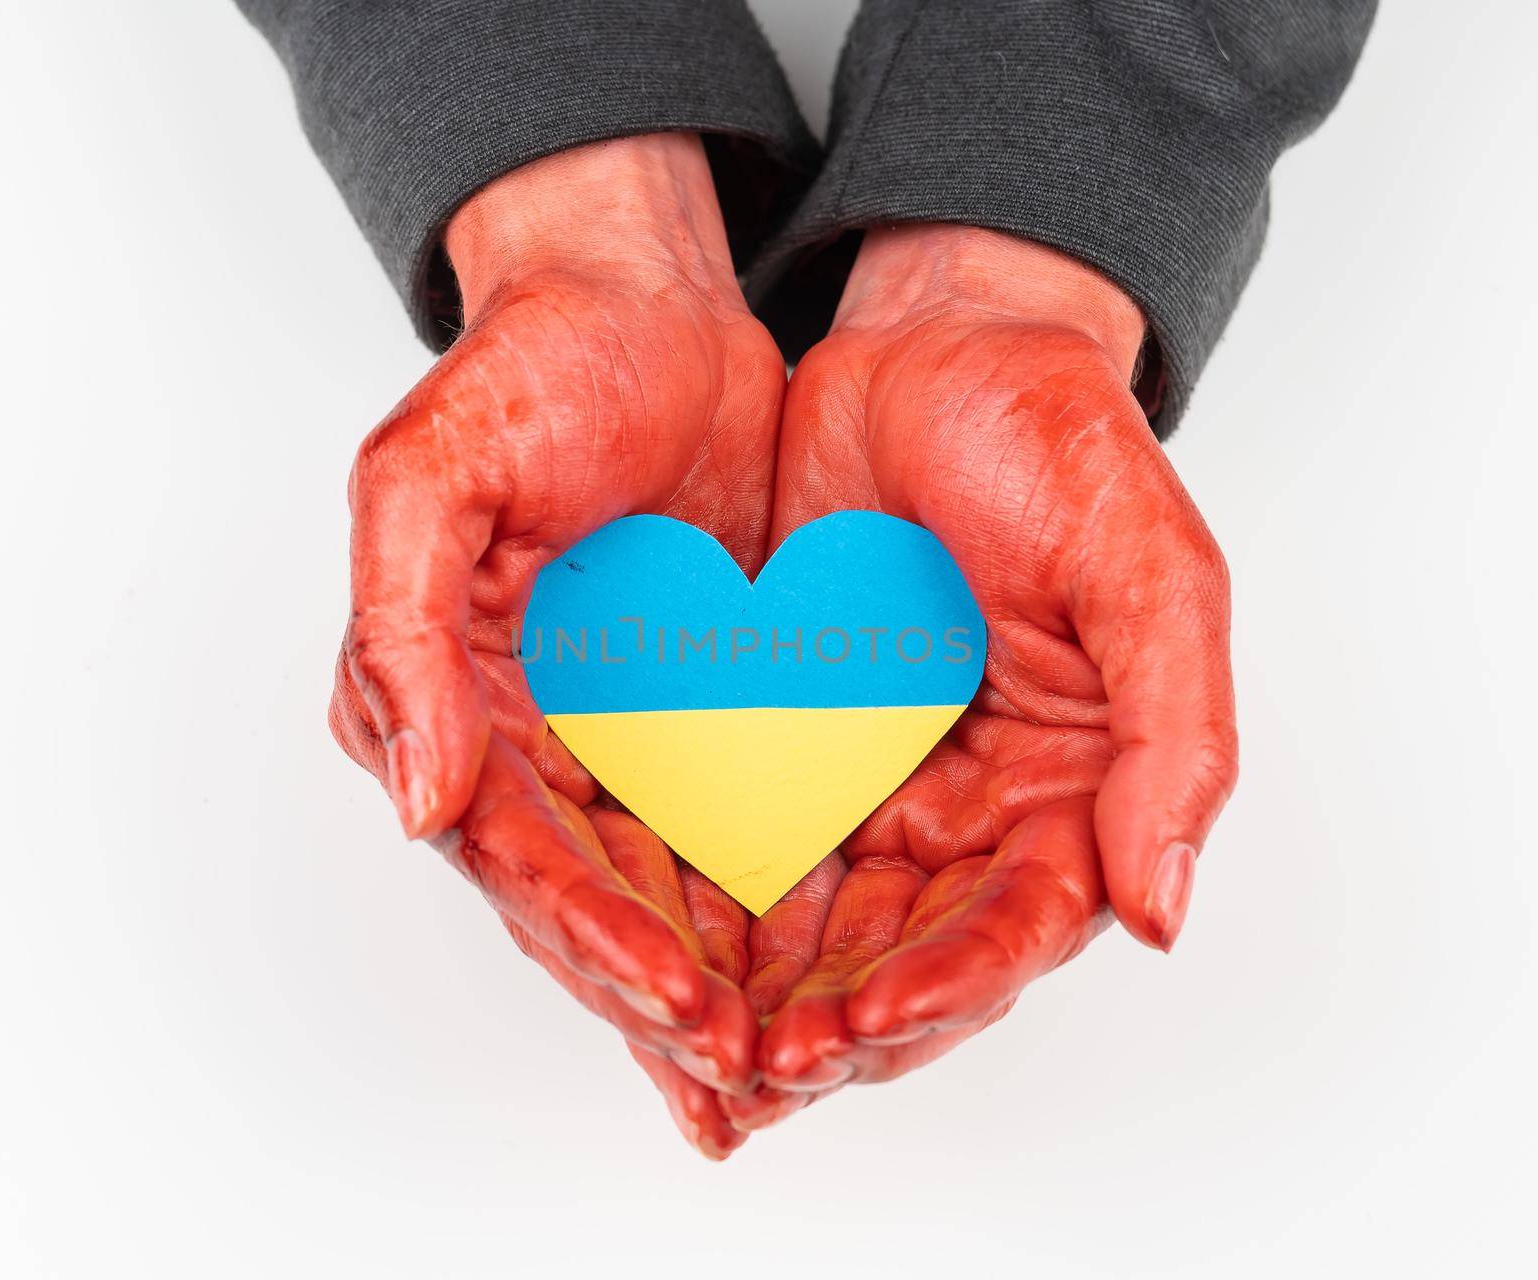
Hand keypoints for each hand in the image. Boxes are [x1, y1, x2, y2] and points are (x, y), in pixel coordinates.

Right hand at [327, 135, 785, 1156]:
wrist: (639, 306)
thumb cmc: (523, 375)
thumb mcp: (425, 481)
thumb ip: (402, 638)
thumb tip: (420, 802)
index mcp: (448, 706)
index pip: (520, 856)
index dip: (592, 937)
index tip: (675, 1001)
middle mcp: (527, 739)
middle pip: (592, 899)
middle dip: (659, 988)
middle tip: (742, 1071)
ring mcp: (617, 728)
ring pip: (665, 884)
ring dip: (717, 974)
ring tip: (784, 1064)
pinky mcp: (699, 704)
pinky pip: (732, 818)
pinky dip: (765, 898)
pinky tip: (817, 962)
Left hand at [736, 225, 1237, 1117]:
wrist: (938, 350)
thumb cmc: (1062, 447)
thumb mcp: (1150, 576)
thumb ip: (1174, 741)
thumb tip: (1164, 912)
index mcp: (1072, 790)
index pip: (1012, 929)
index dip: (942, 988)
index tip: (857, 1023)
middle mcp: (975, 808)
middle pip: (908, 954)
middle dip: (836, 1023)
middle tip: (758, 1069)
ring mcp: (877, 778)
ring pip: (821, 926)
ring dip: (765, 993)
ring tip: (696, 1046)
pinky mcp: (790, 740)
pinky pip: (747, 842)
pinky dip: (708, 907)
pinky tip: (655, 951)